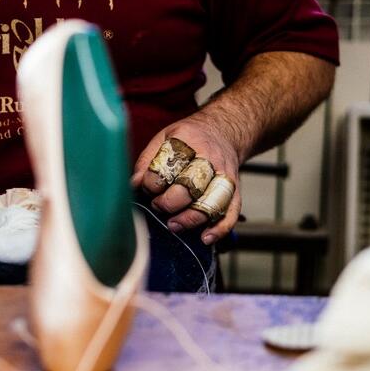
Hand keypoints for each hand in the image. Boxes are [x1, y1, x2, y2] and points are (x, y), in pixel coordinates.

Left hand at [131, 114, 242, 244]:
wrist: (224, 132)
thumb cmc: (190, 137)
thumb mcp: (164, 137)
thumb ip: (147, 159)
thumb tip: (134, 183)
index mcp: (189, 141)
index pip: (168, 166)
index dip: (152, 182)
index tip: (146, 186)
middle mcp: (210, 159)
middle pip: (190, 187)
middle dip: (169, 202)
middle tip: (158, 205)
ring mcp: (225, 176)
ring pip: (211, 203)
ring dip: (190, 218)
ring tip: (173, 225)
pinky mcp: (235, 191)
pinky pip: (231, 212)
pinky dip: (219, 228)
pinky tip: (205, 238)